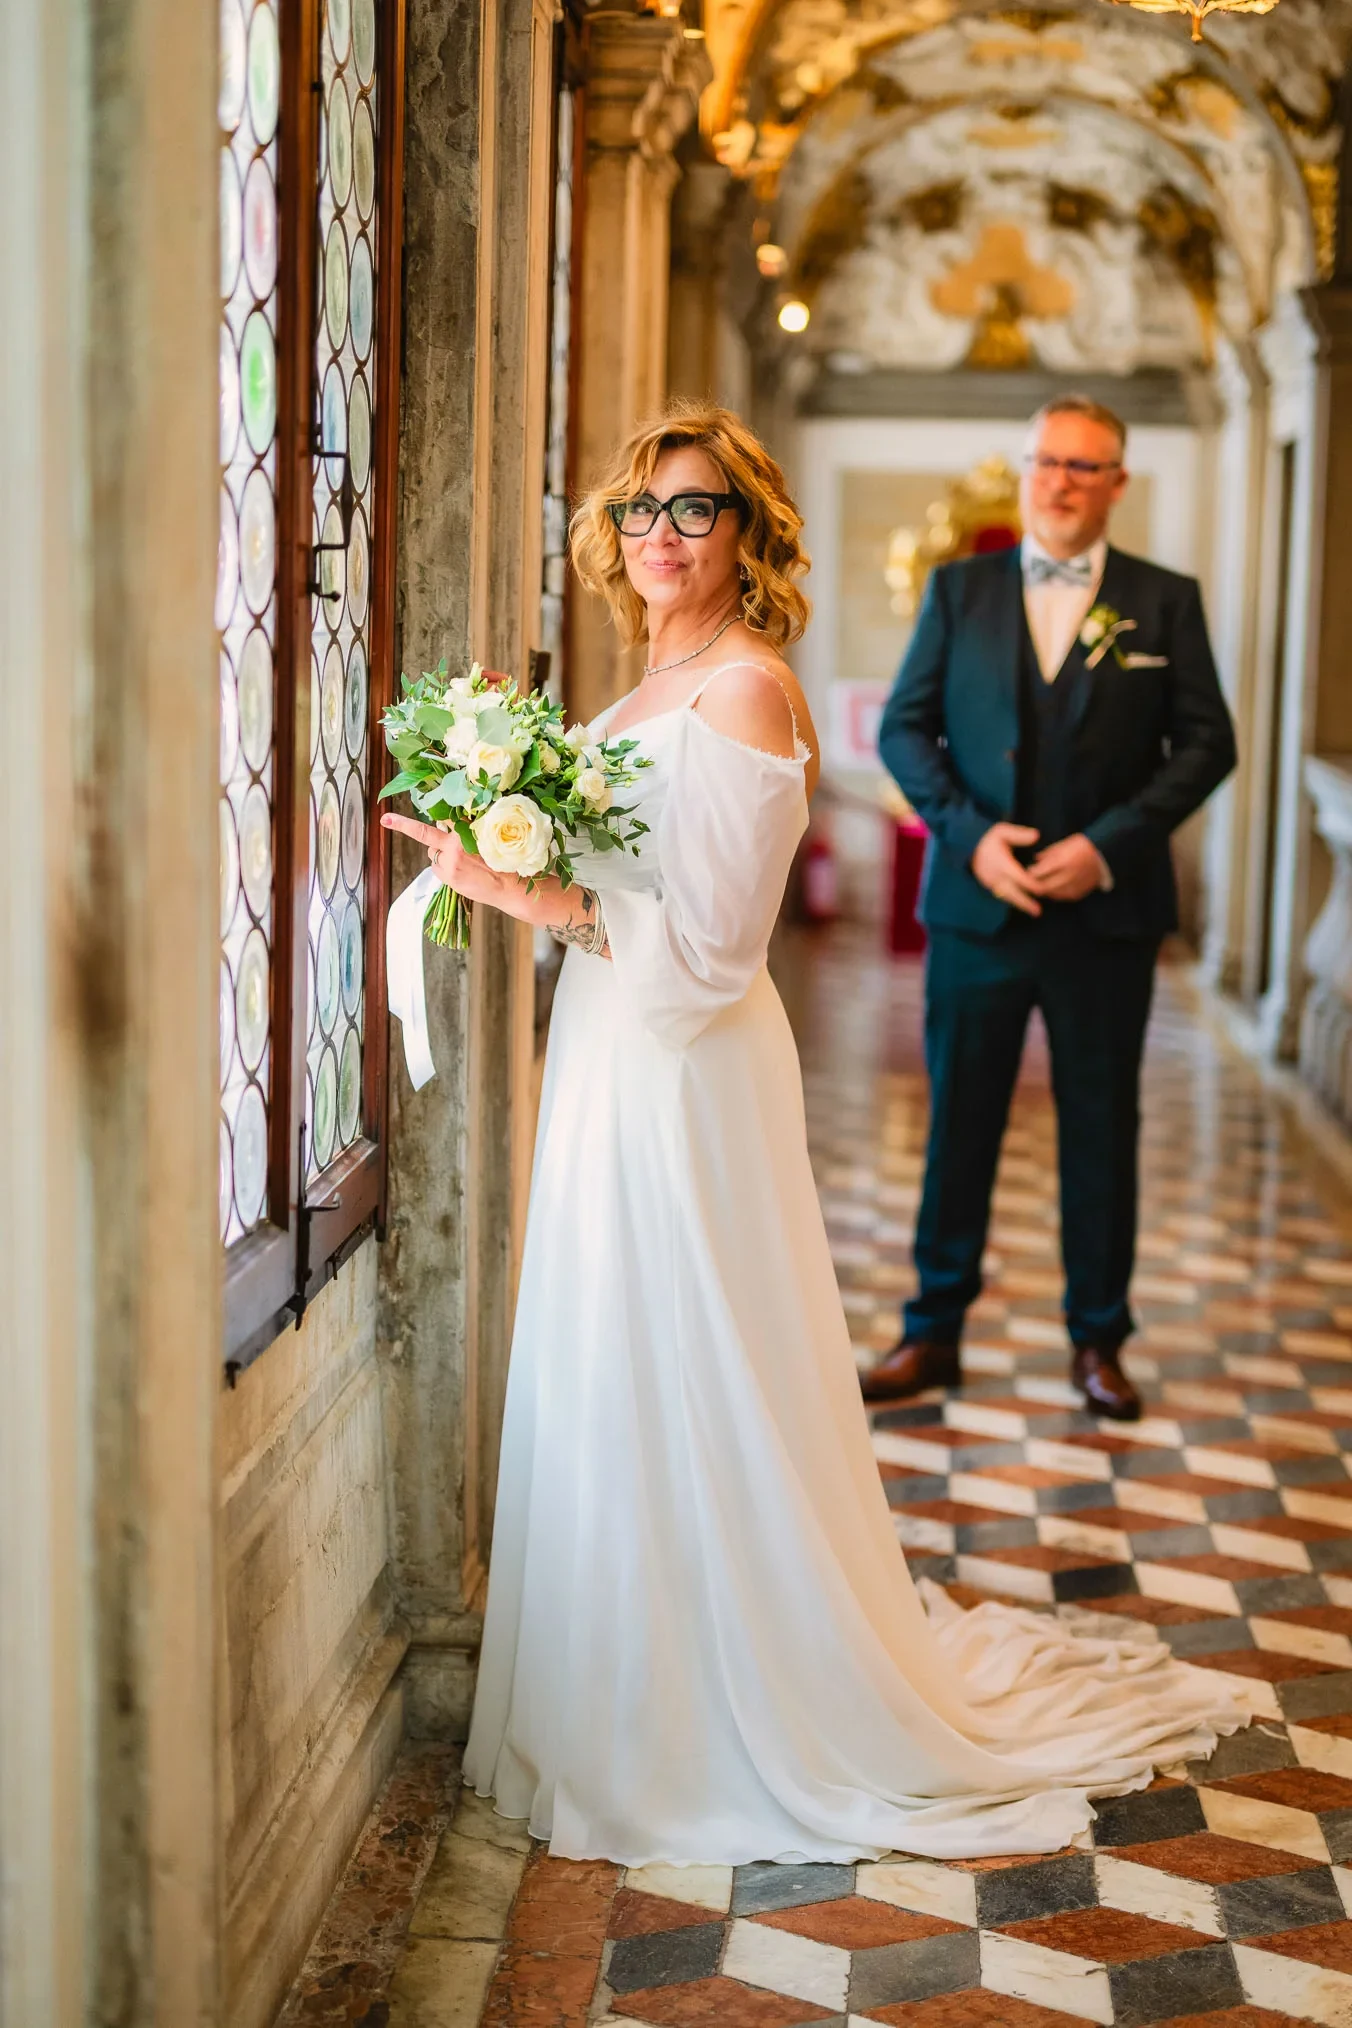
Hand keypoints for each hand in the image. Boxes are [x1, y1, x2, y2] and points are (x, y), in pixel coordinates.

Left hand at [380, 811, 534, 917]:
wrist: (510, 886)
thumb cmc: (502, 859)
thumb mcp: (487, 836)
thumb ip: (466, 828)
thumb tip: (445, 823)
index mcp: (467, 827)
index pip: (441, 814)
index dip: (420, 810)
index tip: (388, 816)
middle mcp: (456, 841)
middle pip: (427, 832)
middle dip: (409, 827)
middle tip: (386, 819)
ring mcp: (450, 859)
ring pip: (433, 853)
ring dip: (441, 855)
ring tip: (463, 864)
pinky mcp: (448, 874)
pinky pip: (437, 867)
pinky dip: (444, 869)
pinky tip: (461, 873)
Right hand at [971, 823, 1042, 916]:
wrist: (968, 848)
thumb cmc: (988, 839)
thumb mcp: (1002, 831)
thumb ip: (1018, 834)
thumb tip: (1036, 836)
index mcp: (1001, 863)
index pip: (1018, 876)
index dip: (1030, 883)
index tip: (1042, 889)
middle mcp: (996, 876)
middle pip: (1013, 892)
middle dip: (1026, 902)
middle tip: (1038, 911)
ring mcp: (992, 883)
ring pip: (1008, 897)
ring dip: (1022, 905)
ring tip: (1036, 912)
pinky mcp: (991, 886)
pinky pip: (1004, 896)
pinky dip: (1015, 901)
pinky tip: (1026, 906)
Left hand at [1028, 834, 1104, 902]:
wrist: (1105, 856)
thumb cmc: (1082, 847)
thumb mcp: (1064, 844)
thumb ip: (1048, 854)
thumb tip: (1034, 860)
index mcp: (1064, 861)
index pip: (1039, 872)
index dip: (1030, 873)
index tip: (1025, 871)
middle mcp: (1069, 876)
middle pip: (1043, 886)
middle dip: (1034, 885)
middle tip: (1028, 881)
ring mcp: (1074, 886)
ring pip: (1051, 894)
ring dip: (1043, 890)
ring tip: (1039, 883)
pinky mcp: (1078, 893)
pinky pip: (1061, 897)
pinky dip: (1054, 893)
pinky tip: (1052, 887)